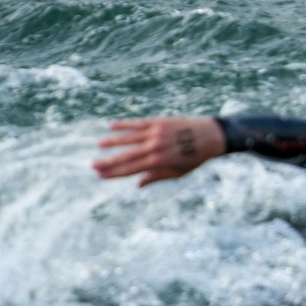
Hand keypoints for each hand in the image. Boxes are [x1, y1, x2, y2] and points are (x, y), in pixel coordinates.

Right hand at [93, 115, 225, 186]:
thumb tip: (138, 184)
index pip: (131, 169)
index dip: (114, 173)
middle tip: (93, 166)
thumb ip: (156, 176)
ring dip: (112, 142)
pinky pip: (137, 123)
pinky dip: (124, 124)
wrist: (211, 136)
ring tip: (99, 145)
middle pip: (126, 156)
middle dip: (108, 162)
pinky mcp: (159, 121)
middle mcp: (155, 147)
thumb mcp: (178, 173)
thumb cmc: (196, 158)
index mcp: (158, 162)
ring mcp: (156, 133)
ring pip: (128, 137)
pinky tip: (111, 125)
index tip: (101, 175)